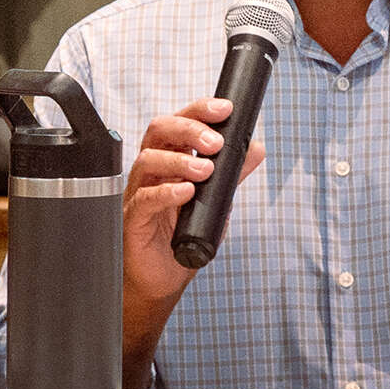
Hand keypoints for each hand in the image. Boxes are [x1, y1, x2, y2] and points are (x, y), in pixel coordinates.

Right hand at [123, 95, 262, 314]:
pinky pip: (144, 198)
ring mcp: (140, 192)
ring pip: (148, 160)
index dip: (200, 110)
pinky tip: (186, 193)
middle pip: (159, 130)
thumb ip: (232, 173)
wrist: (166, 278)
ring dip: (179, 161)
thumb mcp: (216, 200)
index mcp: (171, 158)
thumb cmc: (184, 234)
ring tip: (206, 170)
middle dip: (189, 128)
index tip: (224, 110)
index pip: (180, 121)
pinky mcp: (133, 218)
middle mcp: (153, 170)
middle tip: (215, 143)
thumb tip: (255, 148)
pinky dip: (166, 192)